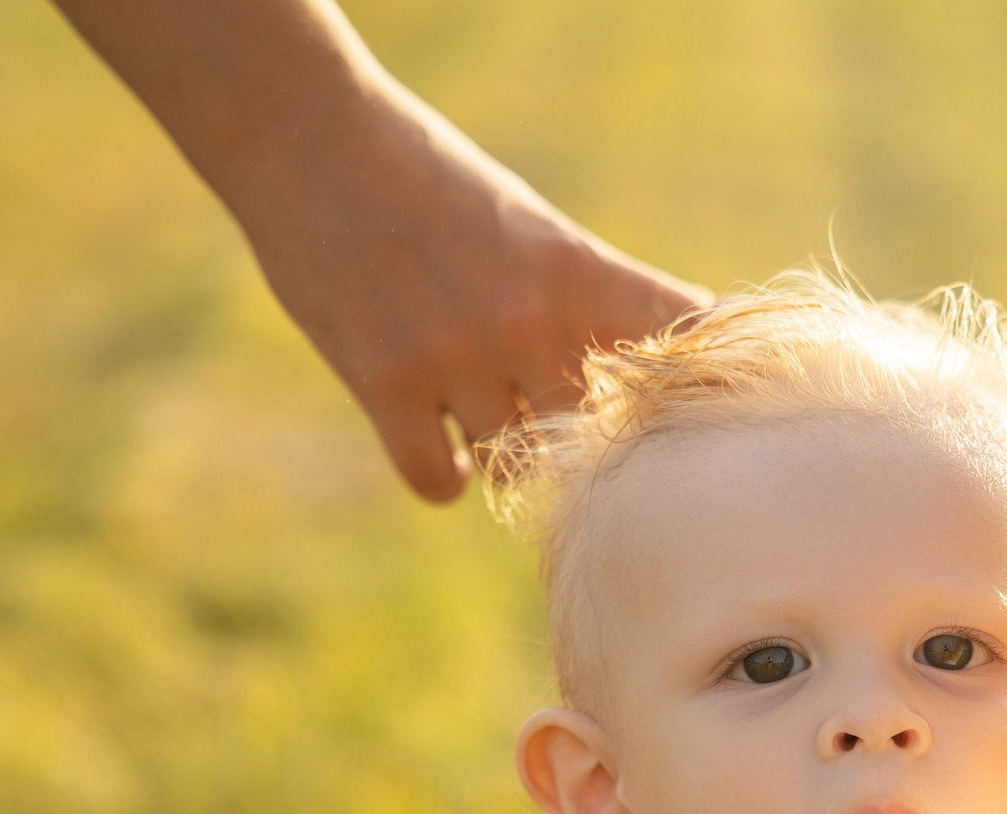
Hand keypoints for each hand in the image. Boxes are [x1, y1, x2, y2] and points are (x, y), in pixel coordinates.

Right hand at [229, 84, 709, 500]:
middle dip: (578, 438)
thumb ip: (590, 303)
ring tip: (485, 415)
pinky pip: (438, 482)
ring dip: (506, 453)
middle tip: (550, 423)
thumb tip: (658, 378)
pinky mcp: (385, 385)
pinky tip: (443, 449)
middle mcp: (528, 320)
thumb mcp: (534, 230)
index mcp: (579, 271)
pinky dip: (444, 477)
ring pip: (517, 466)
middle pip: (595, 434)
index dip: (692, 382)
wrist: (313, 139)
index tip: (687, 399)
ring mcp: (456, 357)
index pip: (678, 343)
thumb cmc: (435, 184)